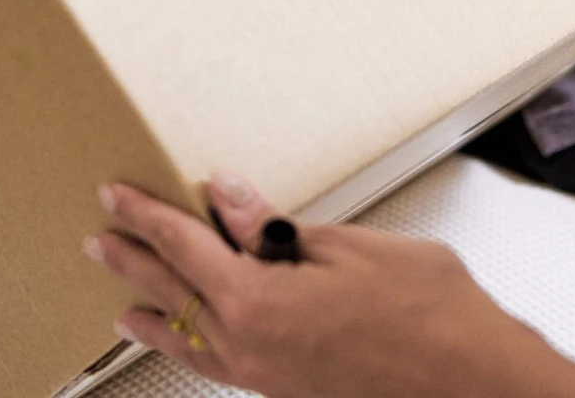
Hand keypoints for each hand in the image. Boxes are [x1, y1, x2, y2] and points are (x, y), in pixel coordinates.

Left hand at [86, 176, 574, 397]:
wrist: (474, 384)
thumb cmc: (431, 316)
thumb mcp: (350, 247)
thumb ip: (275, 228)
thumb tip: (228, 199)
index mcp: (258, 301)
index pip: (183, 245)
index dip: (146, 214)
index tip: (117, 195)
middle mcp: (251, 345)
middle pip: (174, 291)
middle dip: (133, 260)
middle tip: (101, 237)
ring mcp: (266, 374)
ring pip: (191, 336)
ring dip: (153, 309)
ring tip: (121, 299)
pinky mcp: (286, 389)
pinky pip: (218, 364)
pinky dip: (190, 347)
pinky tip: (190, 342)